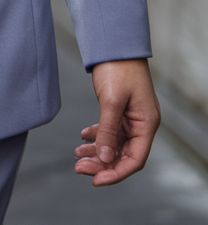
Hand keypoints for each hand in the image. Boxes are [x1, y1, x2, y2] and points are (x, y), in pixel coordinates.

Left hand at [75, 58, 159, 185]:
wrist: (114, 44)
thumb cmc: (118, 69)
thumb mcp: (111, 101)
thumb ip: (109, 131)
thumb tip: (105, 159)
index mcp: (147, 124)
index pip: (135, 159)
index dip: (116, 173)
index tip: (96, 180)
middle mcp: (141, 124)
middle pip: (123, 154)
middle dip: (101, 163)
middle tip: (79, 167)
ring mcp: (131, 118)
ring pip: (114, 144)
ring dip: (97, 152)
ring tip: (77, 155)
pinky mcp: (120, 110)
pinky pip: (110, 131)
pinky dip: (97, 136)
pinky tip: (83, 138)